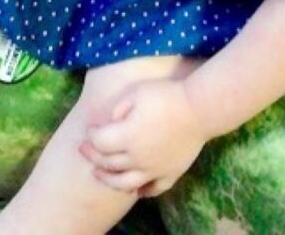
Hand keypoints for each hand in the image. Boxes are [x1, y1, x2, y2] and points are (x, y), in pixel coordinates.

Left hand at [79, 78, 205, 197]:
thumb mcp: (136, 92)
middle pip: (108, 164)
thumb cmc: (166, 95)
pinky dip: (140, 191)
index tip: (89, 129)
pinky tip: (135, 188)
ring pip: (125, 184)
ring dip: (109, 180)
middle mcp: (137, 158)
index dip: (91, 136)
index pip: (100, 142)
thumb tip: (106, 122)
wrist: (200, 109)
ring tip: (100, 174)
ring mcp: (154, 170)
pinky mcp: (170, 174)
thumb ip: (117, 108)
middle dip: (93, 156)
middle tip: (84, 149)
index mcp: (127, 136)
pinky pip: (152, 189)